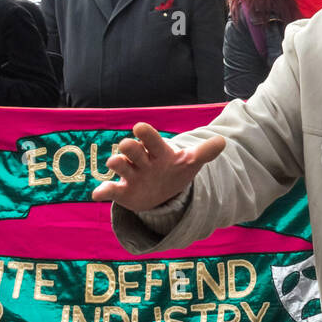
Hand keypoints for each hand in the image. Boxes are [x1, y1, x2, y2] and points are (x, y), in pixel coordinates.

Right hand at [91, 122, 225, 212]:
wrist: (162, 191)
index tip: (140, 128)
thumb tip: (223, 142)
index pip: (149, 137)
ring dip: (116, 162)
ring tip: (116, 163)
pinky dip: (102, 191)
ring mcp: (130, 175)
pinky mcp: (122, 192)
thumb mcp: (191, 162)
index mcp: (157, 150)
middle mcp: (141, 159)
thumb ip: (204, 152)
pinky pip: (109, 190)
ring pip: (118, 164)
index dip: (145, 133)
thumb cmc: (174, 170)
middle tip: (129, 148)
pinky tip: (98, 193)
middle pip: (130, 148)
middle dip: (129, 147)